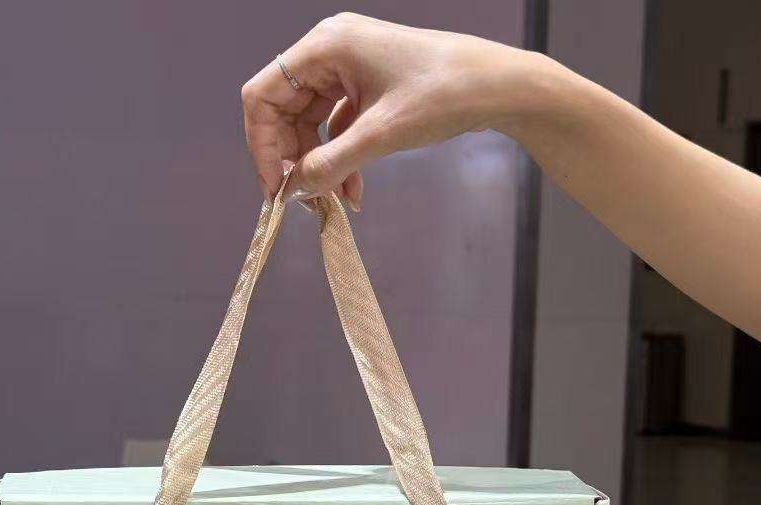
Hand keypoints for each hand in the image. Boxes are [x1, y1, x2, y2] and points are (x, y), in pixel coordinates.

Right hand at [240, 13, 530, 208]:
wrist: (498, 87)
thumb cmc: (445, 94)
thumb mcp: (381, 135)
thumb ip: (332, 164)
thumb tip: (295, 191)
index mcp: (326, 46)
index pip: (264, 95)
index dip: (262, 145)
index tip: (276, 188)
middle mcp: (331, 52)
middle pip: (283, 112)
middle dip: (292, 160)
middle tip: (302, 202)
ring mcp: (348, 70)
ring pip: (310, 125)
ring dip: (318, 166)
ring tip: (333, 203)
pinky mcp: (366, 89)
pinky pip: (336, 129)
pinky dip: (340, 161)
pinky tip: (353, 192)